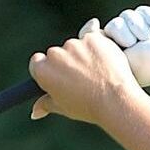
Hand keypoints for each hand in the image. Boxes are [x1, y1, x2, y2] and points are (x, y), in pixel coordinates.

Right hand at [28, 23, 144, 125]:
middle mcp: (56, 54)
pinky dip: (98, 48)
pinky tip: (104, 63)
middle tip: (81, 77)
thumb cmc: (87, 107)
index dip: (47, 68)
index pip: (37, 61)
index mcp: (44, 71)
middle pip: (57, 53)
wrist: (115, 99)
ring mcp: (75, 44)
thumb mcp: (63, 107)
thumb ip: (46, 104)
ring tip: (97, 73)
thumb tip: (35, 112)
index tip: (57, 75)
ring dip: (83, 54)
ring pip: (76, 46)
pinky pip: (93, 39)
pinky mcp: (93, 37)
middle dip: (66, 62)